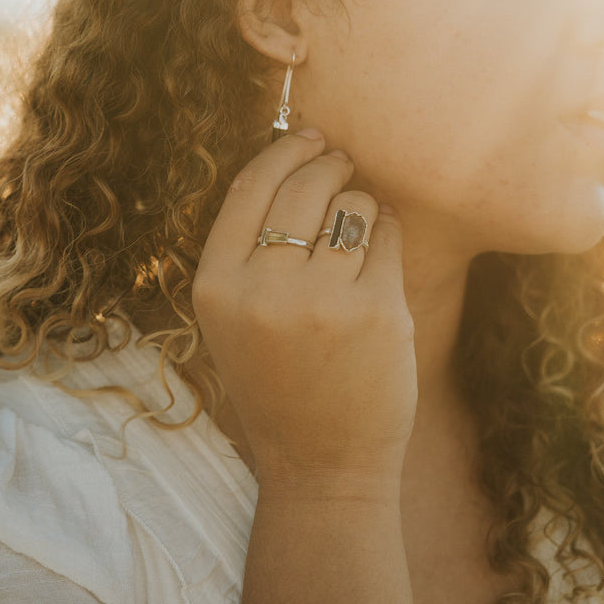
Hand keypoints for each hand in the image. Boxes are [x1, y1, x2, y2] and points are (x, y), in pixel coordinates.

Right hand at [192, 130, 416, 497]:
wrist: (322, 466)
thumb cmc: (278, 384)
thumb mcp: (233, 319)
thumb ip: (248, 250)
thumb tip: (296, 160)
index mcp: (216, 286)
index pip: (249, 186)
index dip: (282, 151)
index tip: (307, 137)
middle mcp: (263, 289)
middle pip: (303, 186)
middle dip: (329, 164)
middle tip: (341, 163)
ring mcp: (323, 300)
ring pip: (352, 206)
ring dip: (361, 203)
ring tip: (358, 226)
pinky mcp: (378, 311)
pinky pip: (386, 236)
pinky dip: (386, 229)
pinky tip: (380, 243)